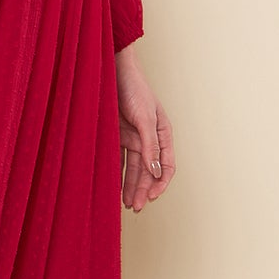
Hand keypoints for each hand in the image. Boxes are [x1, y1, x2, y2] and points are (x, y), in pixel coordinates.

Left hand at [115, 46, 173, 212]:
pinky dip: (116, 174)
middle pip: (149, 171)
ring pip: (133, 169)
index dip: (161, 183)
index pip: (167, 165)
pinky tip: (112, 188)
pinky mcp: (116, 136)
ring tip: (126, 204)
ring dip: (131, 186)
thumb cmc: (134, 89)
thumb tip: (156, 171)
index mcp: (163, 133)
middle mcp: (149, 138)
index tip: (152, 197)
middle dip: (144, 190)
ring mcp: (132, 138)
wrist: (111, 71)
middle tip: (136, 207)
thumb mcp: (145, 117)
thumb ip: (150, 144)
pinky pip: (117, 160)